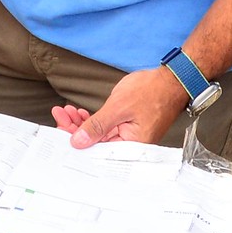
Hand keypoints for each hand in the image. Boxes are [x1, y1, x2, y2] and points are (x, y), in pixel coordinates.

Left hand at [51, 66, 189, 147]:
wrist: (172, 80)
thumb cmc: (152, 92)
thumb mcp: (119, 107)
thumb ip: (97, 126)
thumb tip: (78, 142)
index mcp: (130, 148)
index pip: (95, 152)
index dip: (74, 141)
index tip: (59, 127)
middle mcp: (129, 147)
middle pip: (95, 145)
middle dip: (74, 130)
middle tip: (59, 114)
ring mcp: (129, 138)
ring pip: (98, 136)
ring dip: (81, 124)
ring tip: (66, 111)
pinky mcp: (127, 129)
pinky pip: (106, 129)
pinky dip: (92, 121)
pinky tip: (80, 113)